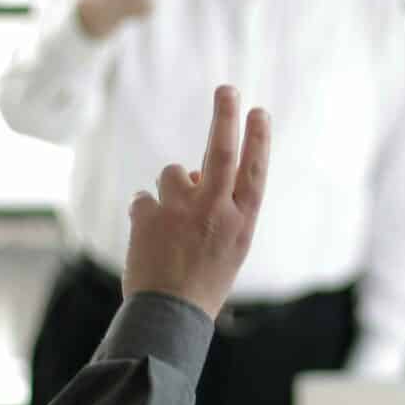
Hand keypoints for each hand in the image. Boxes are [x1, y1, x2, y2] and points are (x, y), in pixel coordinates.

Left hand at [122, 85, 271, 319]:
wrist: (169, 315)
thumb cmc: (204, 281)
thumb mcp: (229, 247)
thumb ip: (220, 207)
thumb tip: (193, 171)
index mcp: (241, 222)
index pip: (254, 171)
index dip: (258, 139)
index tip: (259, 112)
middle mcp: (214, 211)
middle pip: (220, 151)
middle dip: (225, 116)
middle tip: (227, 89)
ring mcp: (180, 211)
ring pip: (172, 173)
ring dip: (169, 190)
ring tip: (169, 225)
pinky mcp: (148, 215)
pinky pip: (144, 198)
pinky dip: (145, 213)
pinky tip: (148, 239)